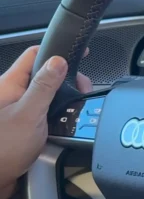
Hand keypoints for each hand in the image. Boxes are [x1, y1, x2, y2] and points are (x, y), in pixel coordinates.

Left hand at [0, 46, 91, 198]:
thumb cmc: (2, 147)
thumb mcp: (29, 113)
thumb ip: (44, 86)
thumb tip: (58, 61)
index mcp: (9, 85)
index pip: (34, 55)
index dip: (57, 51)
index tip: (79, 54)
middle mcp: (10, 95)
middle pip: (42, 76)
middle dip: (65, 81)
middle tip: (81, 90)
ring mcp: (15, 111)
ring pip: (44, 97)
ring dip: (61, 102)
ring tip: (73, 111)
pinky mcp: (20, 127)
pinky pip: (42, 115)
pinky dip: (55, 118)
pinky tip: (63, 126)